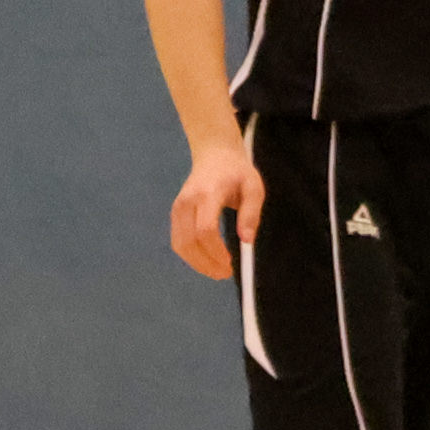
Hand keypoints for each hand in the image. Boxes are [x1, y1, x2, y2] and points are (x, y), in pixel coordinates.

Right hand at [167, 137, 262, 281]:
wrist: (214, 155)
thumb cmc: (238, 172)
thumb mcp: (253, 187)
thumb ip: (251, 213)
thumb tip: (247, 241)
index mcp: (208, 194)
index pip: (205, 228)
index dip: (215, 250)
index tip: (229, 263)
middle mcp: (187, 201)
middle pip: (189, 241)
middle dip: (205, 262)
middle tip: (225, 274)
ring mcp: (178, 207)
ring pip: (180, 244)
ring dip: (197, 263)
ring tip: (217, 272)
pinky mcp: (175, 213)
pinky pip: (179, 240)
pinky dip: (191, 255)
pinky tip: (207, 261)